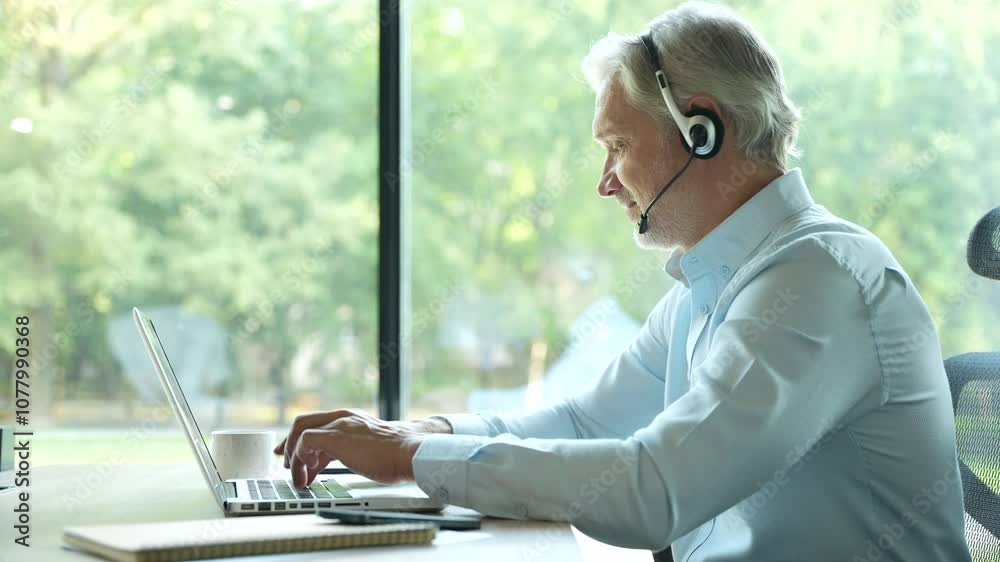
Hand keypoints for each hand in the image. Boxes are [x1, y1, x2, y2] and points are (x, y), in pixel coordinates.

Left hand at [273, 409, 437, 486]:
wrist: (410, 451)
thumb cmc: (398, 454)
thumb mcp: (371, 446)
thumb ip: (355, 448)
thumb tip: (351, 460)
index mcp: (352, 418)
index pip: (317, 422)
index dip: (300, 438)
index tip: (292, 452)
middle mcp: (343, 416)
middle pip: (303, 421)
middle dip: (289, 443)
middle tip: (285, 463)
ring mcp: (338, 425)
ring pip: (301, 431)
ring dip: (295, 458)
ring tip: (299, 479)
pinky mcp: (335, 437)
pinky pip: (304, 442)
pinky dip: (300, 460)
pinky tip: (308, 475)